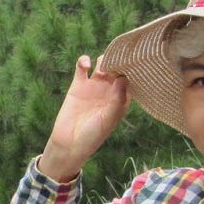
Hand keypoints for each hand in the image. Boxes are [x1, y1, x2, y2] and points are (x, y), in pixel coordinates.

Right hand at [38, 55, 128, 180]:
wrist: (69, 143)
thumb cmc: (93, 135)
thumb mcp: (108, 120)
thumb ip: (117, 100)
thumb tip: (123, 78)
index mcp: (121, 99)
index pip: (130, 80)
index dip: (132, 70)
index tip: (134, 62)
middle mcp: (109, 91)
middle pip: (117, 69)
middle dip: (119, 62)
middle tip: (118, 60)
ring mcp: (94, 86)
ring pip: (102, 65)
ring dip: (105, 59)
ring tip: (104, 64)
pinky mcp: (78, 85)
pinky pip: (81, 68)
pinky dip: (83, 61)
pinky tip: (86, 64)